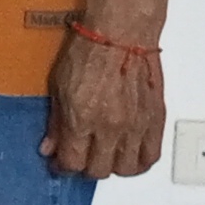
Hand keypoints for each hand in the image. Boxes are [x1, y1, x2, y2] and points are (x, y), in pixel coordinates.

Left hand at [43, 26, 166, 178]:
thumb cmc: (88, 52)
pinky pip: (151, 156)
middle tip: (81, 158)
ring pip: (126, 169)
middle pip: (99, 170)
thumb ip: (55, 122)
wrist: (121, 34)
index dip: (62, 167)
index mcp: (82, 118)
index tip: (59, 163)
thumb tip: (49, 147)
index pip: (72, 162)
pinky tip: (128, 155)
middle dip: (85, 167)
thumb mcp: (58, 86)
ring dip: (112, 167)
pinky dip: (139, 161)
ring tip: (104, 157)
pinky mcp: (155, 120)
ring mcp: (136, 126)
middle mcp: (111, 127)